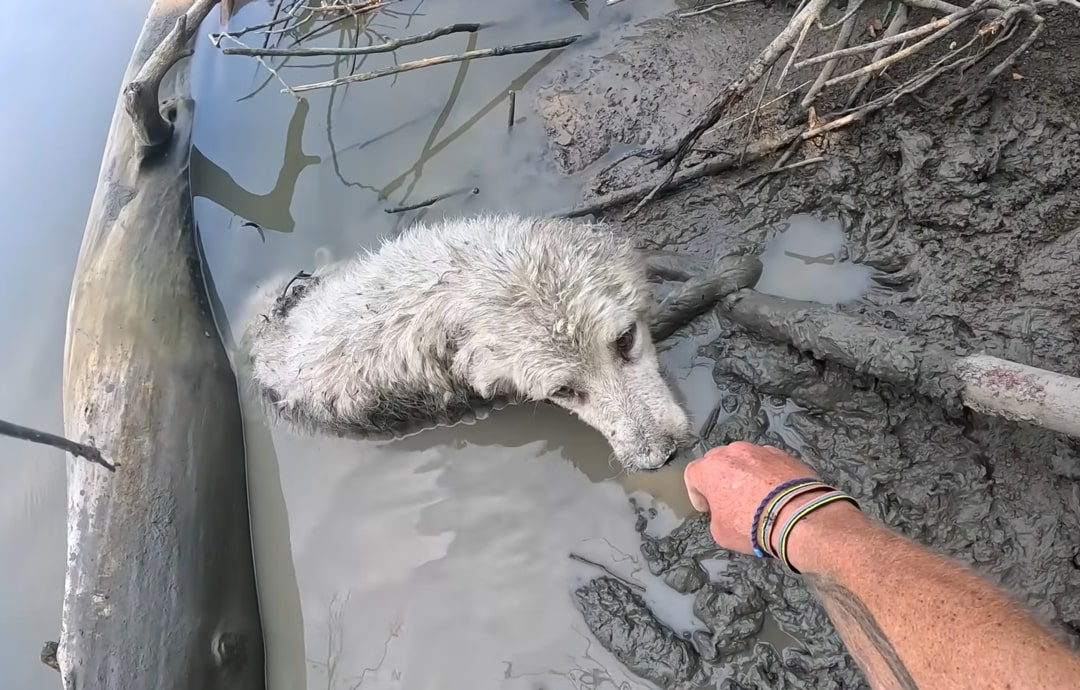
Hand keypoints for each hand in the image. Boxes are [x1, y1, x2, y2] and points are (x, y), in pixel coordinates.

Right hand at [682, 442, 825, 554]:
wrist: (796, 517)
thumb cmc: (753, 525)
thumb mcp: (721, 533)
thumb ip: (716, 515)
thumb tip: (725, 512)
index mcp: (710, 469)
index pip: (692, 475)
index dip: (697, 493)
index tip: (707, 507)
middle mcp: (732, 453)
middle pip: (718, 462)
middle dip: (720, 479)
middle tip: (729, 501)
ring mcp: (759, 451)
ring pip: (744, 459)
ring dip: (744, 474)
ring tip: (755, 497)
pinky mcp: (783, 454)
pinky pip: (768, 462)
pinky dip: (767, 474)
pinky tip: (774, 494)